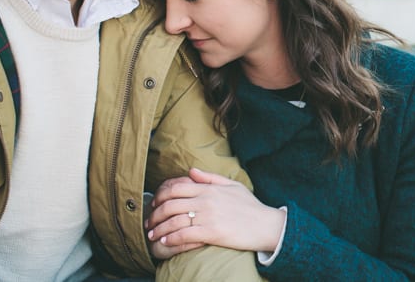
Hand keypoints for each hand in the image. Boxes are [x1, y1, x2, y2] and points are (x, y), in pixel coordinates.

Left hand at [145, 168, 285, 254]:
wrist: (266, 225)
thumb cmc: (250, 206)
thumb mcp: (233, 185)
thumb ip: (210, 178)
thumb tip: (191, 171)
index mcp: (209, 188)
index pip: (176, 187)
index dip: (160, 195)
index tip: (154, 204)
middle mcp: (206, 200)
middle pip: (170, 204)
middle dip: (155, 214)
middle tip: (149, 223)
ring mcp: (208, 216)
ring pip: (174, 221)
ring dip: (159, 229)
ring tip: (153, 235)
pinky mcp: (212, 232)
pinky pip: (184, 235)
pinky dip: (171, 238)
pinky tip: (165, 242)